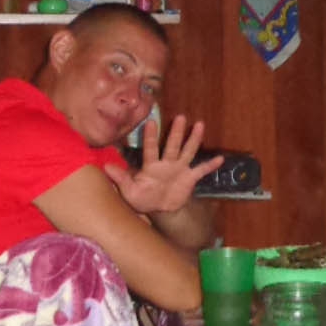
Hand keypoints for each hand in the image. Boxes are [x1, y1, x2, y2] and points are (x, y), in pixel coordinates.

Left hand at [105, 115, 225, 216]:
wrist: (159, 208)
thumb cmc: (141, 197)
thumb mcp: (129, 191)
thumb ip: (120, 178)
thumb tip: (105, 167)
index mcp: (151, 166)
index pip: (151, 149)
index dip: (150, 137)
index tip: (151, 122)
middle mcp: (167, 163)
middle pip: (173, 145)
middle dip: (177, 132)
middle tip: (181, 117)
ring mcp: (179, 169)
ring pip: (188, 151)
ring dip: (194, 139)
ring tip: (200, 124)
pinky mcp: (189, 178)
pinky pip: (201, 170)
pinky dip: (210, 165)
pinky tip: (220, 159)